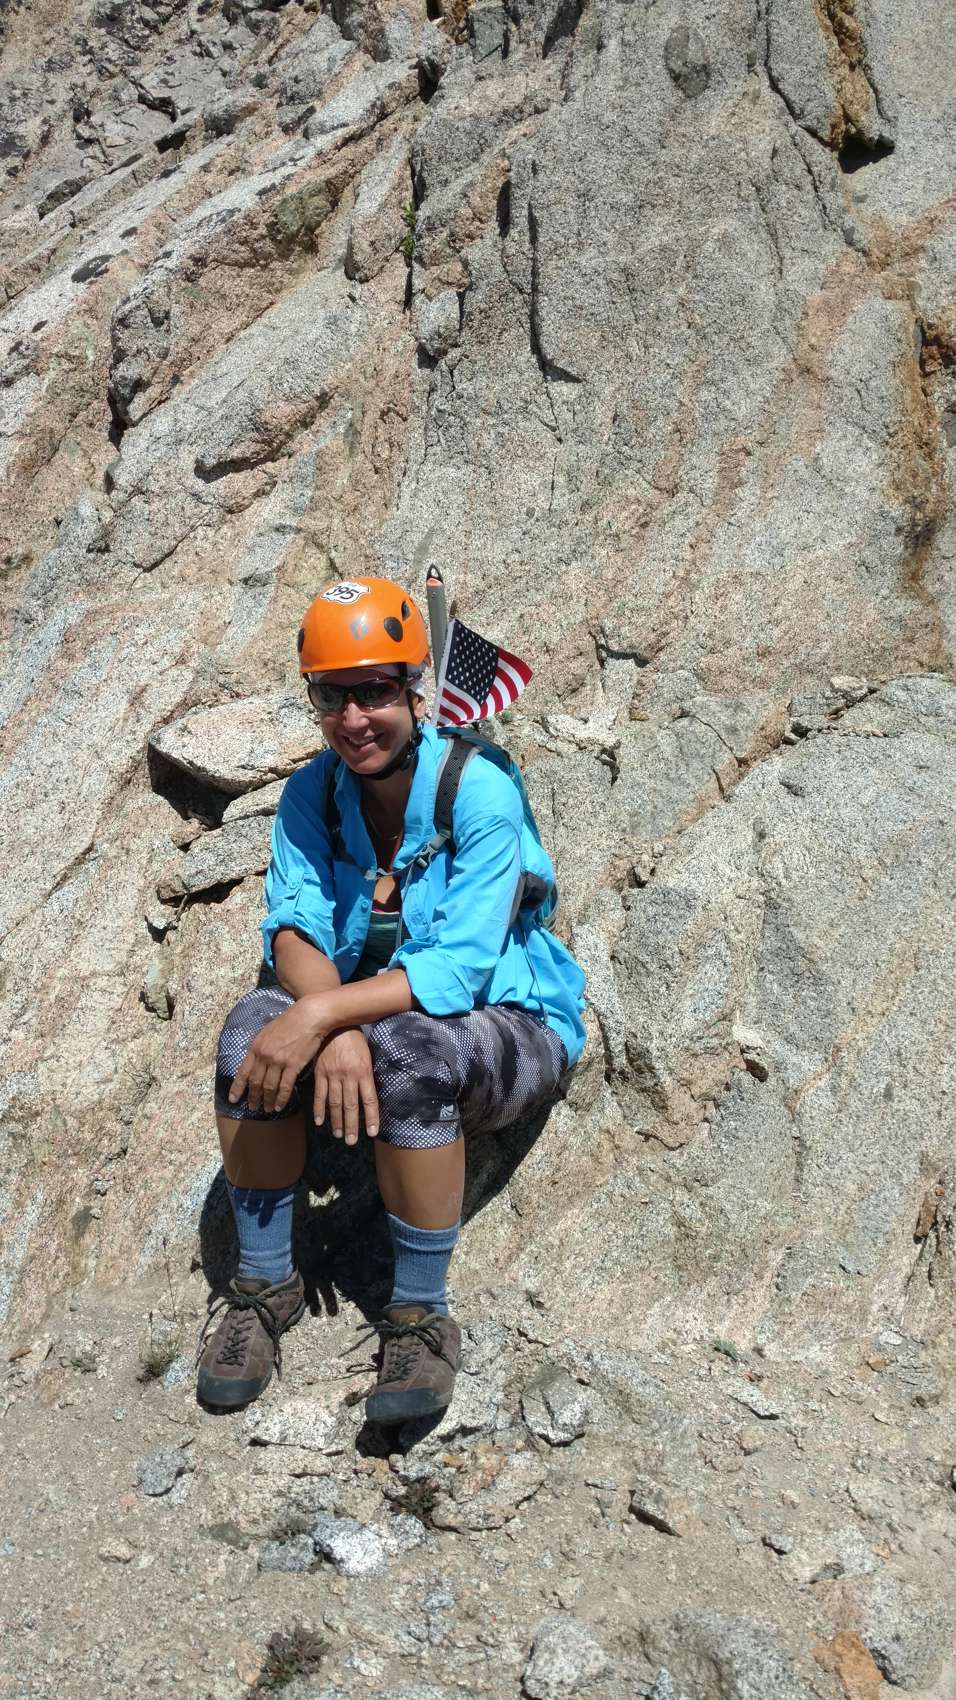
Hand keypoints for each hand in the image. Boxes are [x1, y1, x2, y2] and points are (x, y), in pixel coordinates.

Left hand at [229, 995, 326, 1115]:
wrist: (308, 1016)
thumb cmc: (289, 1021)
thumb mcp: (267, 1031)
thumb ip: (260, 1046)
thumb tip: (255, 1060)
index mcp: (256, 1047)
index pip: (243, 1072)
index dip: (237, 1088)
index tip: (233, 1099)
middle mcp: (265, 1056)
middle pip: (256, 1082)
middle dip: (253, 1097)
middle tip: (252, 1108)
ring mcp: (279, 1061)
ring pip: (269, 1087)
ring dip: (267, 1100)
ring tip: (266, 1109)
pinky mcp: (293, 1065)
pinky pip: (285, 1087)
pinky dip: (281, 1099)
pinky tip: (279, 1106)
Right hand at [313, 1029, 379, 1146]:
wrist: (335, 1023)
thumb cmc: (355, 1040)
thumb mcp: (367, 1055)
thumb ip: (367, 1075)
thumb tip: (368, 1095)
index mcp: (364, 1071)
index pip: (370, 1099)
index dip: (372, 1117)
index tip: (372, 1132)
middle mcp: (349, 1076)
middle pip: (352, 1106)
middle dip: (352, 1126)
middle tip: (351, 1142)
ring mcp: (333, 1075)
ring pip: (335, 1103)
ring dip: (337, 1121)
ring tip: (338, 1135)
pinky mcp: (320, 1073)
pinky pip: (319, 1094)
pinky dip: (319, 1109)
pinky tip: (319, 1122)